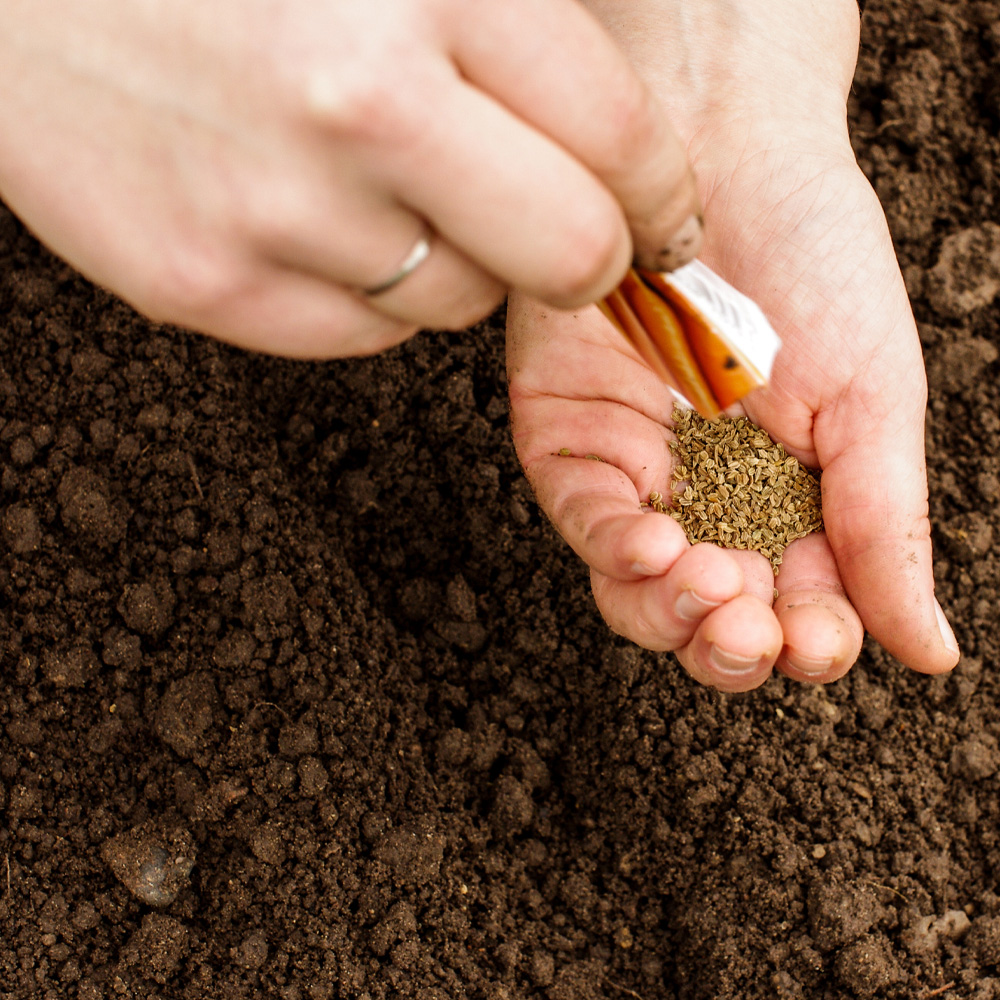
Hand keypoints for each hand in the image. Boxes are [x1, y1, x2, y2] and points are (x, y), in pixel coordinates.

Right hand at [0, 0, 700, 356]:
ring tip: (382, 187)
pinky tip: (312, 220)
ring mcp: (277, 208)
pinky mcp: (210, 285)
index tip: (665, 220)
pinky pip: (361, 334)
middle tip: (569, 238)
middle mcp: (360, 101)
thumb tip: (628, 125)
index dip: (662, 197)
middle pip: (570, 255)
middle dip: (588, 258)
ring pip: (457, 302)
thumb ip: (512, 12)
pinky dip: (366, 291)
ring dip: (454, 260)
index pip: (620, 137)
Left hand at [507, 0, 958, 690]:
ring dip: (673, 614)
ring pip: (638, 591)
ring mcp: (635, 473)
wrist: (728, 153)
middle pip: (707, 618)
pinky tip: (656, 547)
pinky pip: (585, 520)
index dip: (804, 644)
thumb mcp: (873, 402)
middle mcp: (708, 500)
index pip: (794, 610)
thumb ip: (884, 529)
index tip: (816, 641)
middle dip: (730, 644)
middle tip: (755, 627)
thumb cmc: (816, 263)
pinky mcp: (570, 438)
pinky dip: (617, 550)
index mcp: (790, 504)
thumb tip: (931, 654)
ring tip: (712, 588)